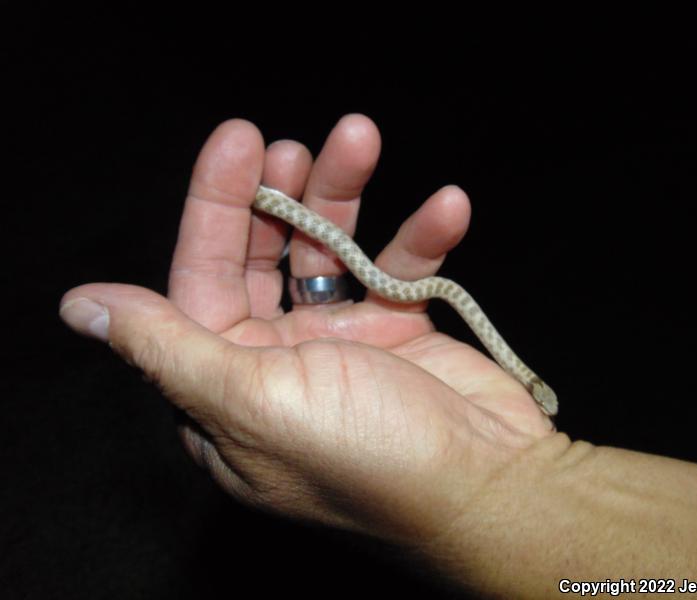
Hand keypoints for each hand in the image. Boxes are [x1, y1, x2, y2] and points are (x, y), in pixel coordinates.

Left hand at [59, 114, 555, 545]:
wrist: (489, 490)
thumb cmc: (367, 459)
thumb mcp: (251, 404)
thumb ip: (166, 350)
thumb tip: (80, 308)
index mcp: (227, 388)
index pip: (201, 280)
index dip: (214, 205)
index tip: (239, 140)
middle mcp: (278, 366)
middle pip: (265, 257)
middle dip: (277, 194)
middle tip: (293, 145)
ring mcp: (341, 348)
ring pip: (332, 252)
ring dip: (346, 195)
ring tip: (361, 138)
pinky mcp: (399, 335)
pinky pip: (401, 270)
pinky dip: (423, 237)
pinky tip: (448, 208)